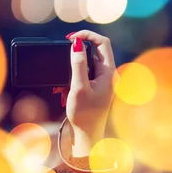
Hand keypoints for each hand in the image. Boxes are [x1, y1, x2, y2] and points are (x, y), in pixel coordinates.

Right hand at [59, 31, 115, 156]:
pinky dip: (71, 79)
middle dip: (75, 56)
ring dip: (71, 70)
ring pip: (85, 64)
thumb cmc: (84, 115)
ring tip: (62, 86)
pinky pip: (82, 75)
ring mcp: (102, 81)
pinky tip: (62, 91)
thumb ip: (78, 64)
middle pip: (93, 51)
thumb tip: (77, 43)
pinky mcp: (94, 88)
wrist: (86, 136)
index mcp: (109, 73)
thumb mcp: (78, 87)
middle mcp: (108, 75)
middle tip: (62, 61)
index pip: (102, 42)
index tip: (70, 38)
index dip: (87, 35)